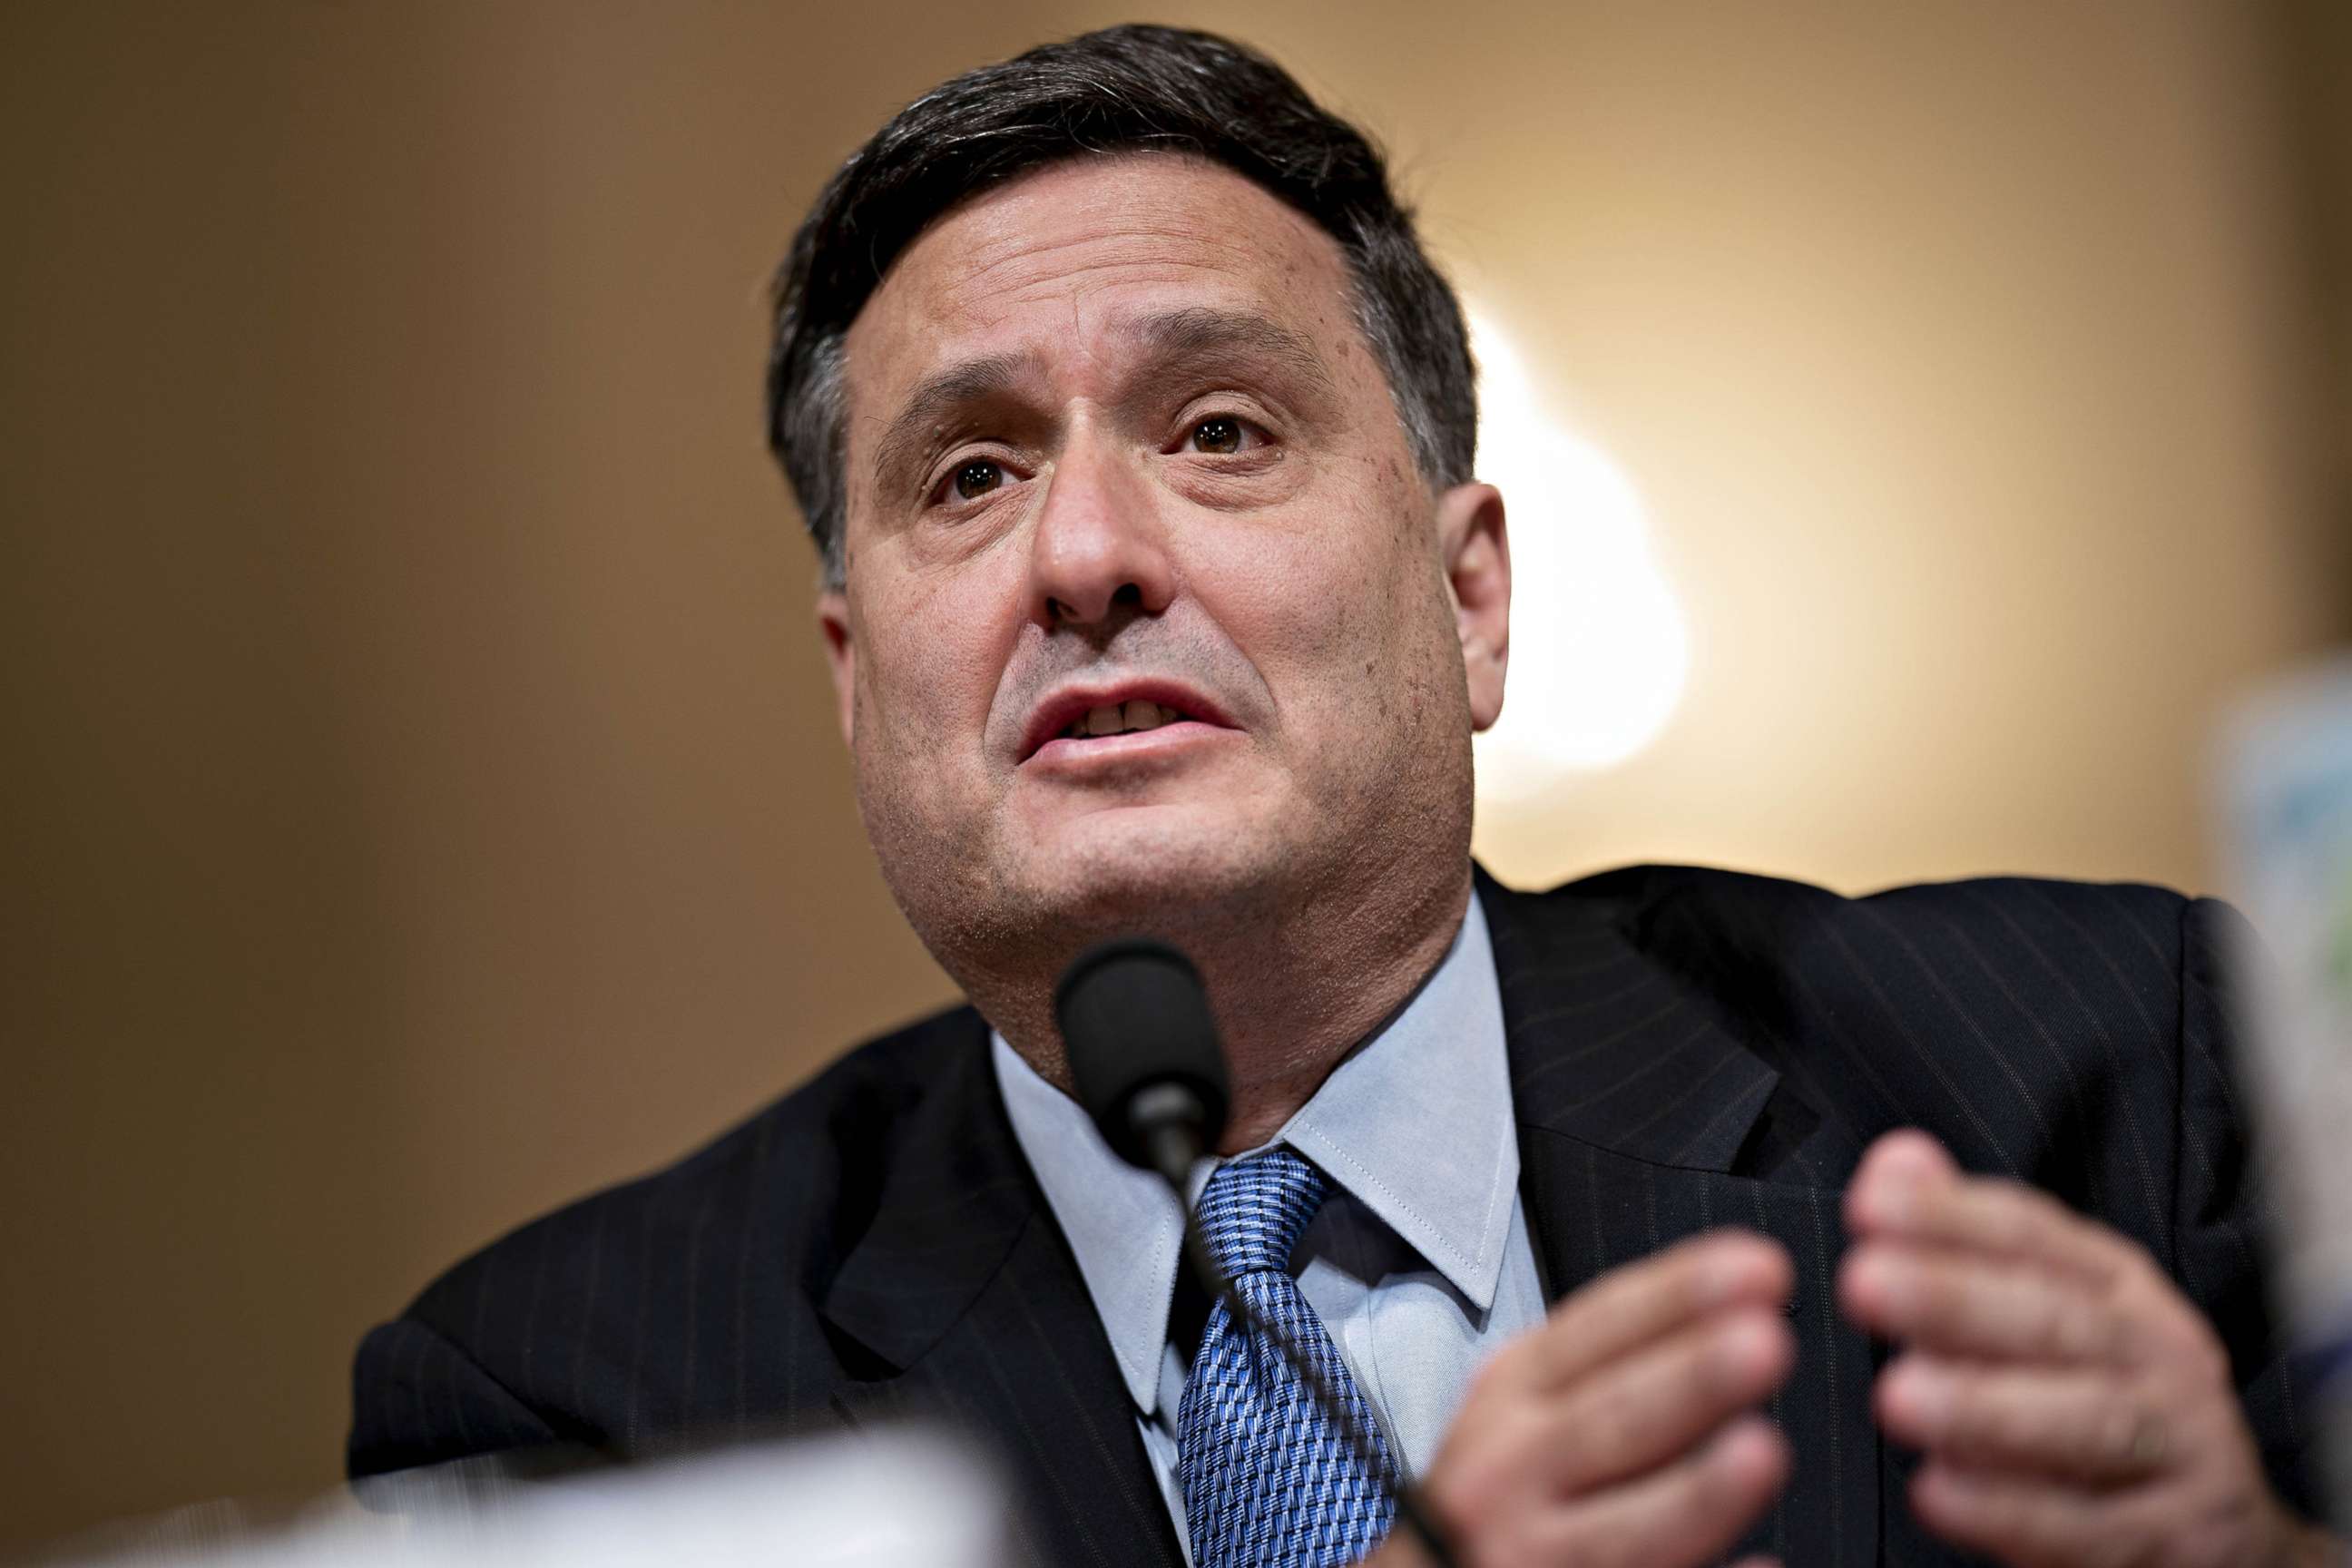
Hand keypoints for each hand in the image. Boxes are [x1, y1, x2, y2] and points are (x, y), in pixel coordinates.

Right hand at [1371, 1229, 1795, 1567]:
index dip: (1677, 1297)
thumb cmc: (1499, 1487)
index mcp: (1513, 1393)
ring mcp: (1525, 1551)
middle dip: (1690, 1379)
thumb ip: (1604, 1369)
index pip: (1597, 1328)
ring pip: (1624, 1529)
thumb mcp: (1522, 1405)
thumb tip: (1733, 1318)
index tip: (1756, 1269)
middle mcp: (1509, 1469)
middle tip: (1765, 1340)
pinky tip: (1760, 1567)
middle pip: (1610, 1420)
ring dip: (1696, 1492)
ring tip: (1761, 1451)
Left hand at [1841, 1129, 2335, 1567]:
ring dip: (1986, 1407)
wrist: (2219, 1534)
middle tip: (1863, 1283)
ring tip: (1896, 1396)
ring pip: (2089, 1422)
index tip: (1868, 1203)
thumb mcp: (2048, 1310)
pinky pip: (2093, 1528)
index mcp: (2119, 1288)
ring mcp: (2181, 1449)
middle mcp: (2159, 1356)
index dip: (1951, 1216)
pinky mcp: (2178, 1540)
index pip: (2032, 1236)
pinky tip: (1937, 1492)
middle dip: (1955, 1299)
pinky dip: (2013, 1511)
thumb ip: (1965, 1241)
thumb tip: (1897, 1159)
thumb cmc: (2101, 1402)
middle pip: (2057, 1320)